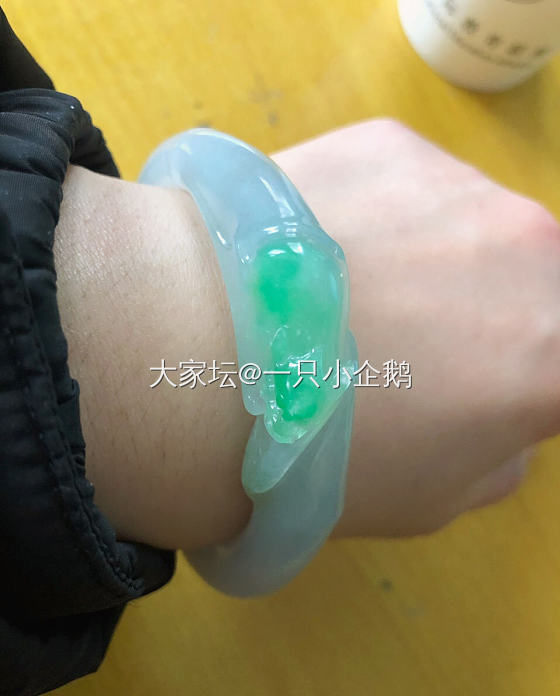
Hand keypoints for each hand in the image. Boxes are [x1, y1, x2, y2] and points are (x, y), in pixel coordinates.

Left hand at [54, 119, 559, 547]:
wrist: (201, 363)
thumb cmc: (324, 460)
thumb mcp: (432, 500)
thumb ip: (499, 454)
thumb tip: (503, 413)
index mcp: (554, 354)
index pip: (555, 353)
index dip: (515, 372)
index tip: (469, 383)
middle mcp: (531, 253)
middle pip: (523, 278)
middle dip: (480, 309)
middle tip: (402, 339)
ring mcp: (461, 186)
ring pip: (464, 225)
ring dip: (426, 257)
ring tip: (341, 293)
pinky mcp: (390, 143)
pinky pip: (403, 187)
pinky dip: (372, 216)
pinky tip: (311, 252)